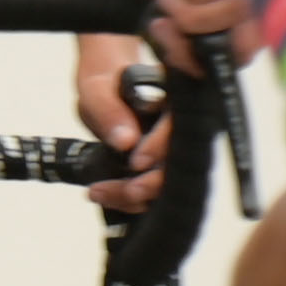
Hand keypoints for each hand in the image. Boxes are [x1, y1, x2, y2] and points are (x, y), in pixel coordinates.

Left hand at [74, 35, 173, 214]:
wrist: (106, 94)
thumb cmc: (105, 86)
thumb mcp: (97, 90)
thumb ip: (108, 110)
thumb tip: (126, 142)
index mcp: (181, 98)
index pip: (183, 125)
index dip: (162, 146)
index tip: (135, 160)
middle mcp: (189, 127)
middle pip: (183, 163)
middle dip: (153, 183)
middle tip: (124, 190)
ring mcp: (178, 152)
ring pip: (169, 184)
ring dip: (137, 197)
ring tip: (98, 192)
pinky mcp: (164, 170)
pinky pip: (155, 193)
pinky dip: (130, 200)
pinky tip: (102, 193)